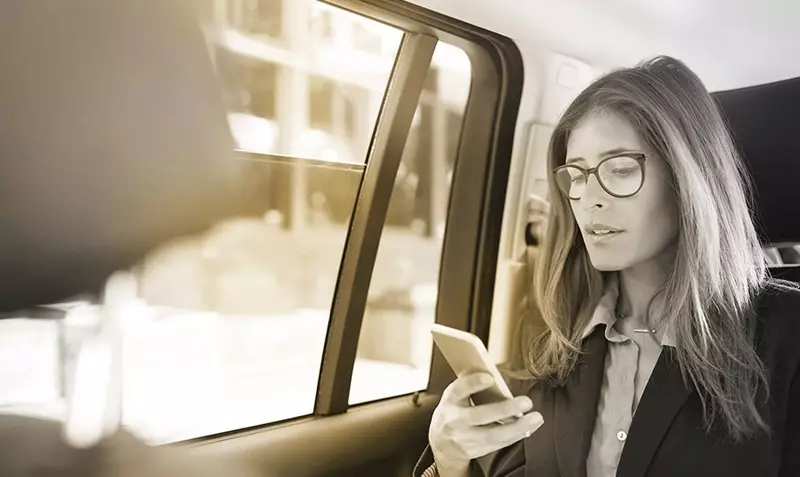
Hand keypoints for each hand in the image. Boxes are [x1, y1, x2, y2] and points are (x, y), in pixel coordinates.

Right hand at [428, 373, 543, 467]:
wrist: (441, 441)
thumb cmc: (454, 409)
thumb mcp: (456, 395)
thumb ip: (472, 384)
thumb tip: (495, 373)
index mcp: (449, 401)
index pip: (458, 390)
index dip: (473, 383)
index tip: (490, 378)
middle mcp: (454, 421)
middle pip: (479, 416)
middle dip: (504, 410)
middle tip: (526, 402)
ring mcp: (464, 439)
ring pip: (492, 435)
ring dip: (517, 427)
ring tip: (535, 418)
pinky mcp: (474, 451)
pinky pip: (498, 444)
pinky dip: (515, 435)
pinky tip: (528, 427)